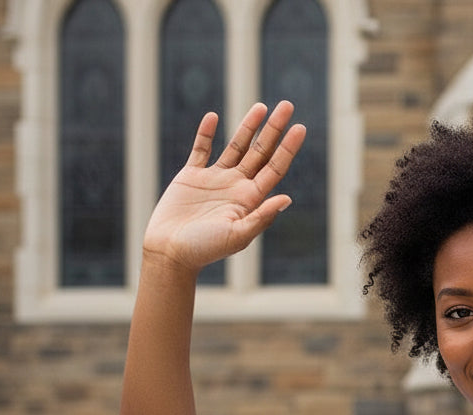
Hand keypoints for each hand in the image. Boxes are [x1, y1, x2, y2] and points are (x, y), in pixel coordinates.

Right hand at [142, 100, 306, 271]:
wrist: (171, 252)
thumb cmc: (206, 249)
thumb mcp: (238, 235)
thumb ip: (261, 217)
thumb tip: (287, 198)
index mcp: (250, 200)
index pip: (275, 168)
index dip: (288, 148)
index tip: (300, 128)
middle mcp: (236, 186)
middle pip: (260, 152)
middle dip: (274, 129)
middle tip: (287, 105)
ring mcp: (215, 180)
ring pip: (236, 146)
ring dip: (248, 127)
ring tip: (262, 106)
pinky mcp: (191, 177)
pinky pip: (201, 150)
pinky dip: (206, 134)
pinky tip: (214, 117)